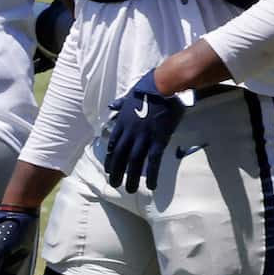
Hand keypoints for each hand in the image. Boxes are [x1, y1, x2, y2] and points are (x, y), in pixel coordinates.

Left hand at [99, 70, 189, 194]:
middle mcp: (130, 132)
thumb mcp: (130, 94)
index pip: (113, 144)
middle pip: (120, 156)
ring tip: (128, 190)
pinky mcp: (158, 140)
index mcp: (123, 122)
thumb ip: (122, 103)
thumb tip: (112, 105)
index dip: (111, 158)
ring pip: (134, 162)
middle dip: (117, 172)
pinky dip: (151, 174)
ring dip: (131, 177)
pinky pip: (153, 161)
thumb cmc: (150, 86)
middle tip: (114, 184)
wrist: (164, 85)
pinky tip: (151, 186)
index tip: (109, 169)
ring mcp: (143, 137)